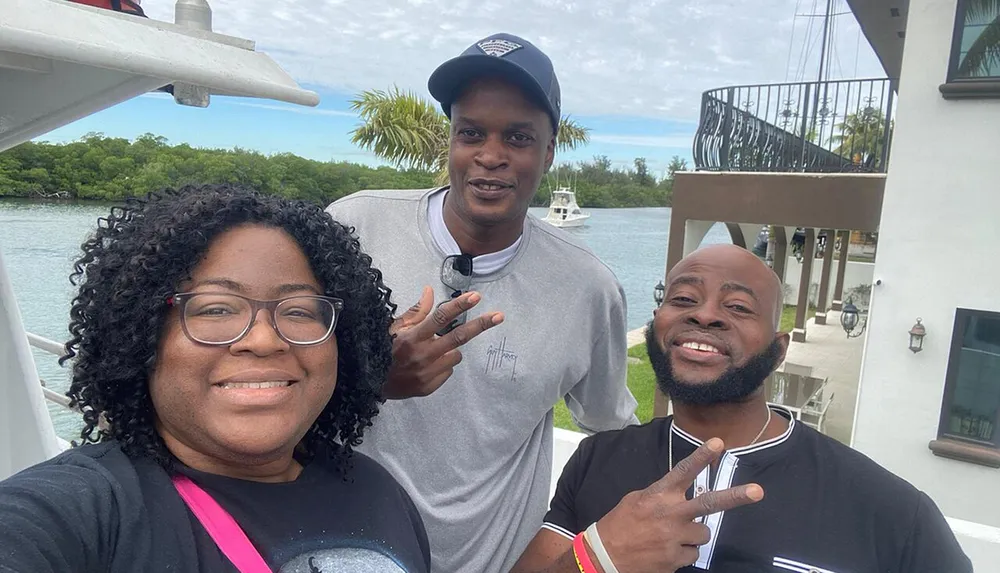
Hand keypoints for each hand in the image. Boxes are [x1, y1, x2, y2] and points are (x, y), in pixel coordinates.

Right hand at [383, 286, 503, 398]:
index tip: (476, 297)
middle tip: (499, 316)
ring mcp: (426, 373)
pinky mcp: (428, 387)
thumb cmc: (381, 349)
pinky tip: (426, 366)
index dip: (459, 306)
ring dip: (449, 350)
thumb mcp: (394, 327)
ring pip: (455, 356)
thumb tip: (430, 291)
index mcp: (412, 337)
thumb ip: (416, 311)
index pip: (440, 318)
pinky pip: (448, 371)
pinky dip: (442, 366)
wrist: (367, 383)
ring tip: (432, 351)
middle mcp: (421, 355)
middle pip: (458, 338)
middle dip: (481, 325)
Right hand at [592, 439, 763, 571]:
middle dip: (735, 497)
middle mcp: (670, 515)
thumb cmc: (619, 524)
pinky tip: (666, 551)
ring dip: (693, 535)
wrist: (605, 557)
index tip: (718, 442)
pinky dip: (683, 552)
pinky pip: (693, 554)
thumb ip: (661, 495)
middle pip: (709, 504)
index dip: (702, 456)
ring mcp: (675, 538)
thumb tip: (680, 495)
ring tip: (671, 536)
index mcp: (658, 496)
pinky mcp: (676, 559)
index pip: (683, 472)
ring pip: (703, 534)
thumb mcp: (635, 500)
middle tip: (758, 491)